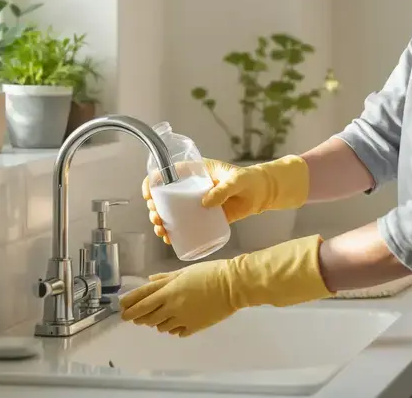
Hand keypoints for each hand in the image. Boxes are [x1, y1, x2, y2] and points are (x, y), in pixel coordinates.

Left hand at [119, 234, 332, 336]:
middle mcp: (171, 305)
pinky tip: (177, 322)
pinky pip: (176, 331)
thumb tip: (150, 280)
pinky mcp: (193, 327)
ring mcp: (181, 318)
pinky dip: (173, 328)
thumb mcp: (184, 271)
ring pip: (159, 326)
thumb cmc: (211, 272)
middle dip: (137, 316)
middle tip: (132, 317)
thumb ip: (165, 278)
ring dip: (156, 322)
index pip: (141, 298)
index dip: (129, 304)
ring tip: (158, 317)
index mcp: (168, 289)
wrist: (233, 285)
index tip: (121, 308)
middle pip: (146, 315)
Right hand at [141, 156, 310, 244]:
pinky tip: (169, 239)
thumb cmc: (248, 179)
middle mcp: (191, 188)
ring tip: (161, 231)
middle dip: (154, 208)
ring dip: (161, 222)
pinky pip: (185, 224)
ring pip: (172, 212)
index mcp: (195, 172)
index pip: (167, 174)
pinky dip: (175, 232)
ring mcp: (196, 203)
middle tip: (156, 217)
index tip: (148, 194)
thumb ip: (223, 189)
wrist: (262, 193)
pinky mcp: (204, 217)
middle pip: (165, 197)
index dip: (153, 183)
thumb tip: (206, 203)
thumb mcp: (235, 180)